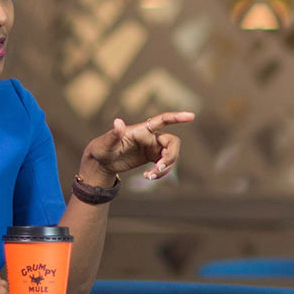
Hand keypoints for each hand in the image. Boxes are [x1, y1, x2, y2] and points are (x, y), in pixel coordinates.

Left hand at [81, 110, 195, 182]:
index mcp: (142, 129)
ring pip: (170, 156)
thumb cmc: (101, 149)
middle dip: (171, 157)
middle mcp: (150, 137)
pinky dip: (161, 172)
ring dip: (165, 168)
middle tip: (159, 169)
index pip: (163, 120)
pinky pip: (164, 164)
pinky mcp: (151, 157)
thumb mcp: (106, 143)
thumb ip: (114, 134)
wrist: (101, 162)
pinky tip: (149, 177)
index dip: (177, 117)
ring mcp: (152, 147)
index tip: (191, 116)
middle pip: (172, 143)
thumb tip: (118, 122)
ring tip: (149, 176)